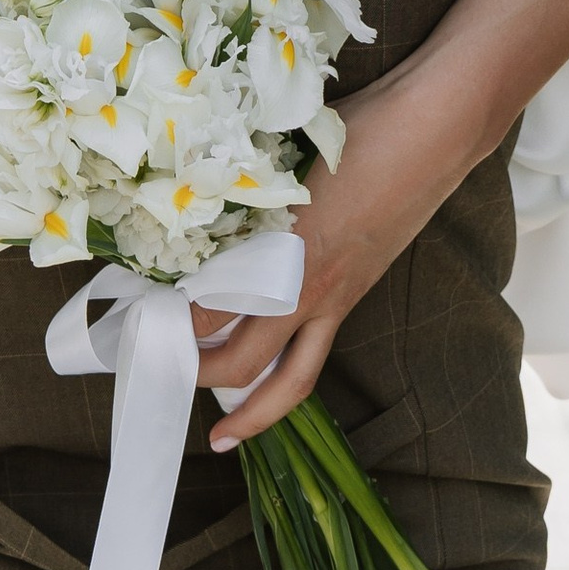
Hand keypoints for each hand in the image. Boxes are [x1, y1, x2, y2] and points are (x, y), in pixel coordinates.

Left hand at [188, 64, 476, 451]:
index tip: (136, 324)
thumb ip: (246, 193)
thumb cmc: (361, 134)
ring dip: (255, 411)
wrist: (432, 134)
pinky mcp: (357, 293)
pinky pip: (316, 352)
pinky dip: (287, 374)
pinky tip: (268, 374)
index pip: (213, 312)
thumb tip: (196, 203)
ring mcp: (340, 298)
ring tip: (224, 435)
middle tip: (162, 376)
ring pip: (293, 380)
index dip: (172, 326)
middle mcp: (311, 289)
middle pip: (247, 363)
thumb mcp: (286, 157)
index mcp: (285, 255)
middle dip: (201, 379)